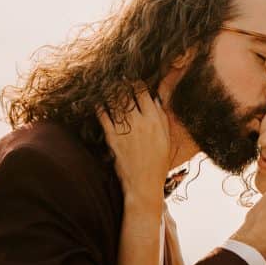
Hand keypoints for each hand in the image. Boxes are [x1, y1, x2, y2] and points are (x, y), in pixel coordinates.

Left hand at [98, 87, 171, 208]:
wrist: (143, 184)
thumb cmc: (158, 164)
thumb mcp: (167, 140)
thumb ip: (162, 118)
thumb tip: (156, 100)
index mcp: (155, 121)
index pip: (143, 92)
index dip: (137, 83)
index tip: (133, 81)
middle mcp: (140, 122)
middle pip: (127, 94)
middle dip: (121, 85)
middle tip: (117, 80)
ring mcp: (125, 130)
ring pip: (114, 102)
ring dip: (110, 93)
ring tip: (107, 88)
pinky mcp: (112, 138)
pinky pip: (103, 116)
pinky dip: (99, 107)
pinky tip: (98, 103)